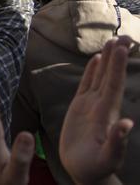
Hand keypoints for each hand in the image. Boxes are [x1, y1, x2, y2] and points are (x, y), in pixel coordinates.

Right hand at [60, 37, 134, 184]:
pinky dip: (92, 71)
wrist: (85, 172)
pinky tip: (96, 59)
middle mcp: (102, 106)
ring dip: (107, 59)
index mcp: (107, 114)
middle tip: (122, 36)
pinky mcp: (80, 108)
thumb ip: (117, 142)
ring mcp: (92, 105)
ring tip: (111, 41)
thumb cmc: (95, 168)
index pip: (113, 85)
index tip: (121, 47)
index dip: (117, 66)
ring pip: (100, 77)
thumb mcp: (107, 158)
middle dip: (116, 57)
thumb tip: (127, 124)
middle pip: (110, 76)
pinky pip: (87, 84)